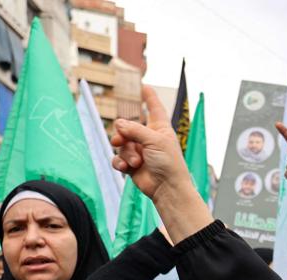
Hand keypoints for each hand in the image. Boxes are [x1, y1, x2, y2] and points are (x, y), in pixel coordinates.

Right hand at [110, 86, 211, 243]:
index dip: (149, 96)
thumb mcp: (154, 140)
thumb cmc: (168, 163)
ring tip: (135, 162)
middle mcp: (148, 138)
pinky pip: (117, 158)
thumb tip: (119, 124)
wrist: (167, 188)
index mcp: (160, 128)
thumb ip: (135, 129)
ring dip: (125, 153)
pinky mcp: (132, 165)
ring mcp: (139, 151)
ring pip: (120, 144)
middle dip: (122, 134)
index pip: (154, 107)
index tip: (144, 85)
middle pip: (127, 126)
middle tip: (121, 140)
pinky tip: (125, 168)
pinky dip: (119, 163)